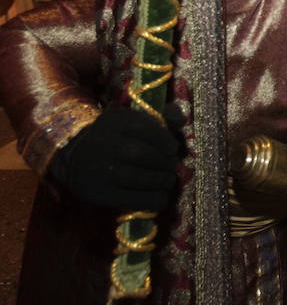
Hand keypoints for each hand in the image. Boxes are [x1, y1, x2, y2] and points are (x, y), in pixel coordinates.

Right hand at [50, 106, 179, 210]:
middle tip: (172, 166)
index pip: (143, 128)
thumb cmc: (113, 135)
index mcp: (115, 122)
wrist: (73, 156)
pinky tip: (161, 198)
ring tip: (168, 181)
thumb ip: (159, 118)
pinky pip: (130, 199)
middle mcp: (105, 145)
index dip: (163, 140)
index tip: (172, 148)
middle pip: (141, 154)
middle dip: (164, 162)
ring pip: (136, 178)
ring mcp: (100, 170)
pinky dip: (152, 200)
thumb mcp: (130, 119)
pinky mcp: (99, 192)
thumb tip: (183, 119)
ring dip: (160, 181)